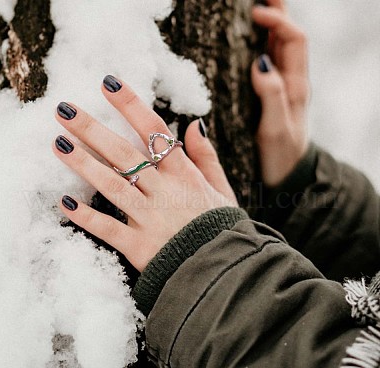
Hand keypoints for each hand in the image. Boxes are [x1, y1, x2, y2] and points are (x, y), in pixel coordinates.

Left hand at [53, 77, 236, 271]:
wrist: (222, 269)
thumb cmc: (220, 227)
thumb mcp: (221, 189)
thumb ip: (207, 157)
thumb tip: (195, 125)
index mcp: (184, 175)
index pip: (156, 132)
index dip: (131, 105)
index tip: (108, 83)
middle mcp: (164, 191)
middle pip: (125, 154)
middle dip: (94, 129)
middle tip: (64, 109)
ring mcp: (150, 219)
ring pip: (113, 186)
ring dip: (84, 164)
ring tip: (58, 143)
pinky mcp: (140, 246)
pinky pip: (109, 230)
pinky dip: (86, 217)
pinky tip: (64, 203)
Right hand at [251, 0, 309, 186]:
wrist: (286, 174)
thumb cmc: (281, 155)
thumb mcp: (276, 128)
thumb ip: (272, 96)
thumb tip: (260, 63)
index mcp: (296, 85)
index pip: (293, 39)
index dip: (278, 21)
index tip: (254, 13)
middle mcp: (291, 81)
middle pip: (288, 36)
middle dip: (277, 11)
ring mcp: (281, 87)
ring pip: (278, 47)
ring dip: (269, 25)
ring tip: (252, 8)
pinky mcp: (270, 96)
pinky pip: (267, 63)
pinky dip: (259, 45)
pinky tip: (247, 41)